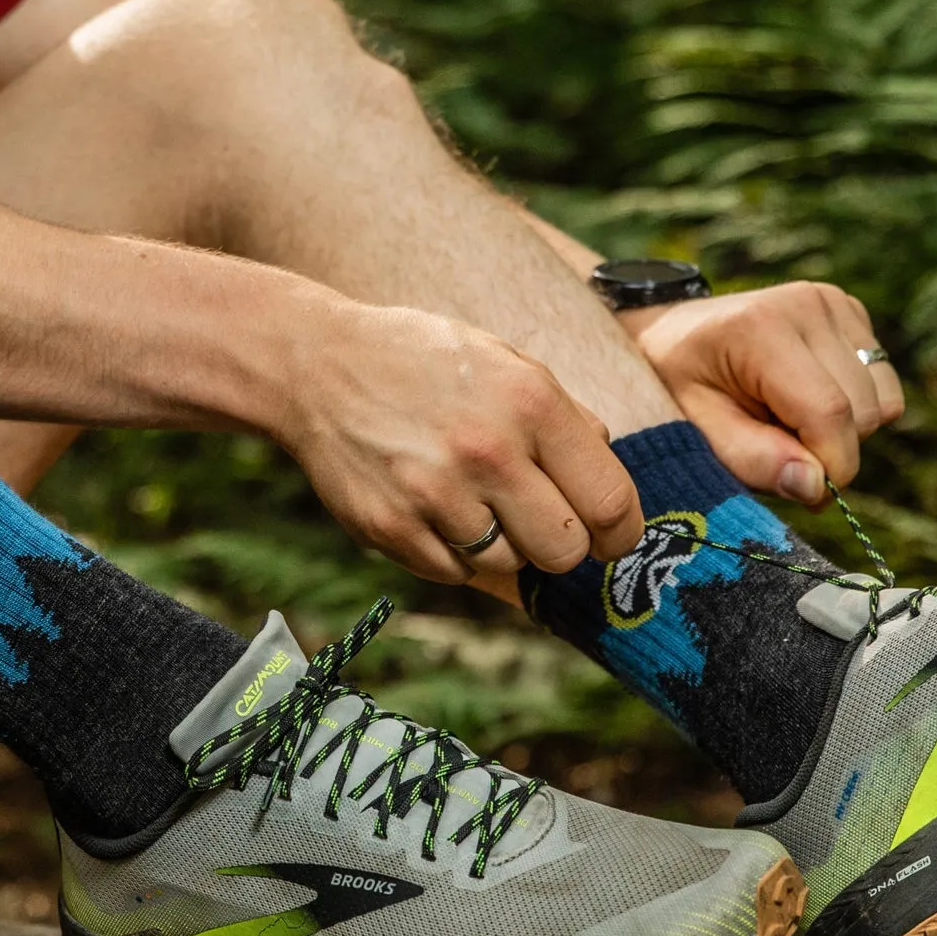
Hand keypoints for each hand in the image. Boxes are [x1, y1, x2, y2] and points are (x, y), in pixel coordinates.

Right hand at [275, 302, 643, 583]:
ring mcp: (435, 494)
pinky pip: (453, 573)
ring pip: (507, 567)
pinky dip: (453, 554)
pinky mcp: (391, 528)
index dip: (620, 532)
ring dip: (502, 547)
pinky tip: (435, 510)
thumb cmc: (424, 362)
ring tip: (474, 503)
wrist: (316, 363)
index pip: (609, 501)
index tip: (611, 537)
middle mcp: (488, 451)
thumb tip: (608, 473)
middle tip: (544, 527)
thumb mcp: (505, 362)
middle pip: (563, 551)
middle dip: (562, 547)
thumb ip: (564, 416)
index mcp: (531, 402)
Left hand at [620, 281, 903, 506]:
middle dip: (830, 452)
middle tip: (779, 450)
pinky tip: (807, 400)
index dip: (830, 468)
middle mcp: (809, 305)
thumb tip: (816, 486)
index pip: (829, 412)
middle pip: (862, 412)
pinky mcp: (851, 313)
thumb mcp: (698, 430)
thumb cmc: (681, 385)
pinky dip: (854, 407)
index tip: (809, 497)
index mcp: (762, 328)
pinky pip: (882, 385)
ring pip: (881, 403)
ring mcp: (835, 304)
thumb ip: (754, 460)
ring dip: (844, 431)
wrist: (675, 332)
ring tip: (789, 422)